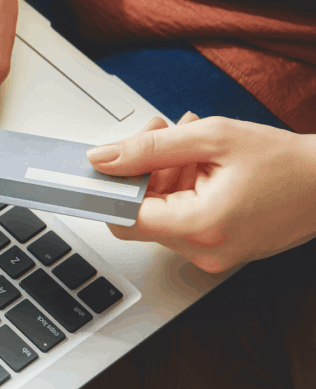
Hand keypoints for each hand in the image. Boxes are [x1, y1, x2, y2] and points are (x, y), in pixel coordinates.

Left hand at [87, 113, 315, 272]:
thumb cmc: (286, 162)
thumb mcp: (211, 138)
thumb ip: (149, 148)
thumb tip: (103, 158)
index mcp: (198, 227)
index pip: (124, 216)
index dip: (110, 186)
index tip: (101, 164)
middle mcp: (202, 251)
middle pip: (141, 213)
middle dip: (144, 169)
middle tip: (162, 133)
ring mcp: (211, 256)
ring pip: (161, 213)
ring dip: (165, 174)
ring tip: (192, 143)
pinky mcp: (219, 250)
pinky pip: (183, 219)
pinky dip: (184, 188)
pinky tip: (203, 163)